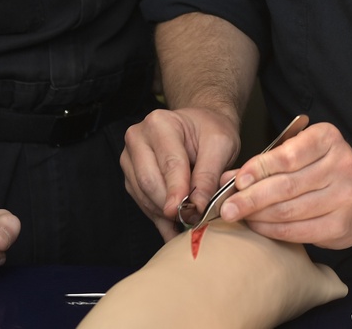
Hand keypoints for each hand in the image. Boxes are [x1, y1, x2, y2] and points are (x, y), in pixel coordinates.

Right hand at [121, 106, 240, 240]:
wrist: (202, 126)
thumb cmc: (211, 131)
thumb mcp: (221, 145)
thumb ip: (208, 175)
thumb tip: (196, 207)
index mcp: (159, 123)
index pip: (169, 163)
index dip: (179, 191)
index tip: (189, 213)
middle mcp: (138, 138)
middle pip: (150, 181)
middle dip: (173, 206)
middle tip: (194, 220)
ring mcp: (131, 159)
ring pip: (144, 196)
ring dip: (167, 215)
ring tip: (190, 223)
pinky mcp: (131, 177)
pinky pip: (142, 204)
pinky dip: (161, 219)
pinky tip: (176, 228)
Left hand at [218, 121, 351, 249]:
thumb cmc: (322, 168)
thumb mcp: (300, 152)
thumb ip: (266, 162)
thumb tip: (227, 178)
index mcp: (328, 138)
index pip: (289, 154)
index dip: (260, 168)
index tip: (238, 180)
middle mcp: (341, 164)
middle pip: (287, 185)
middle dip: (252, 197)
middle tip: (228, 207)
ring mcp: (344, 197)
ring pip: (290, 210)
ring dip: (259, 216)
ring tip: (239, 216)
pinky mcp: (341, 225)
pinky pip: (299, 231)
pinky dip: (273, 230)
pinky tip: (259, 226)